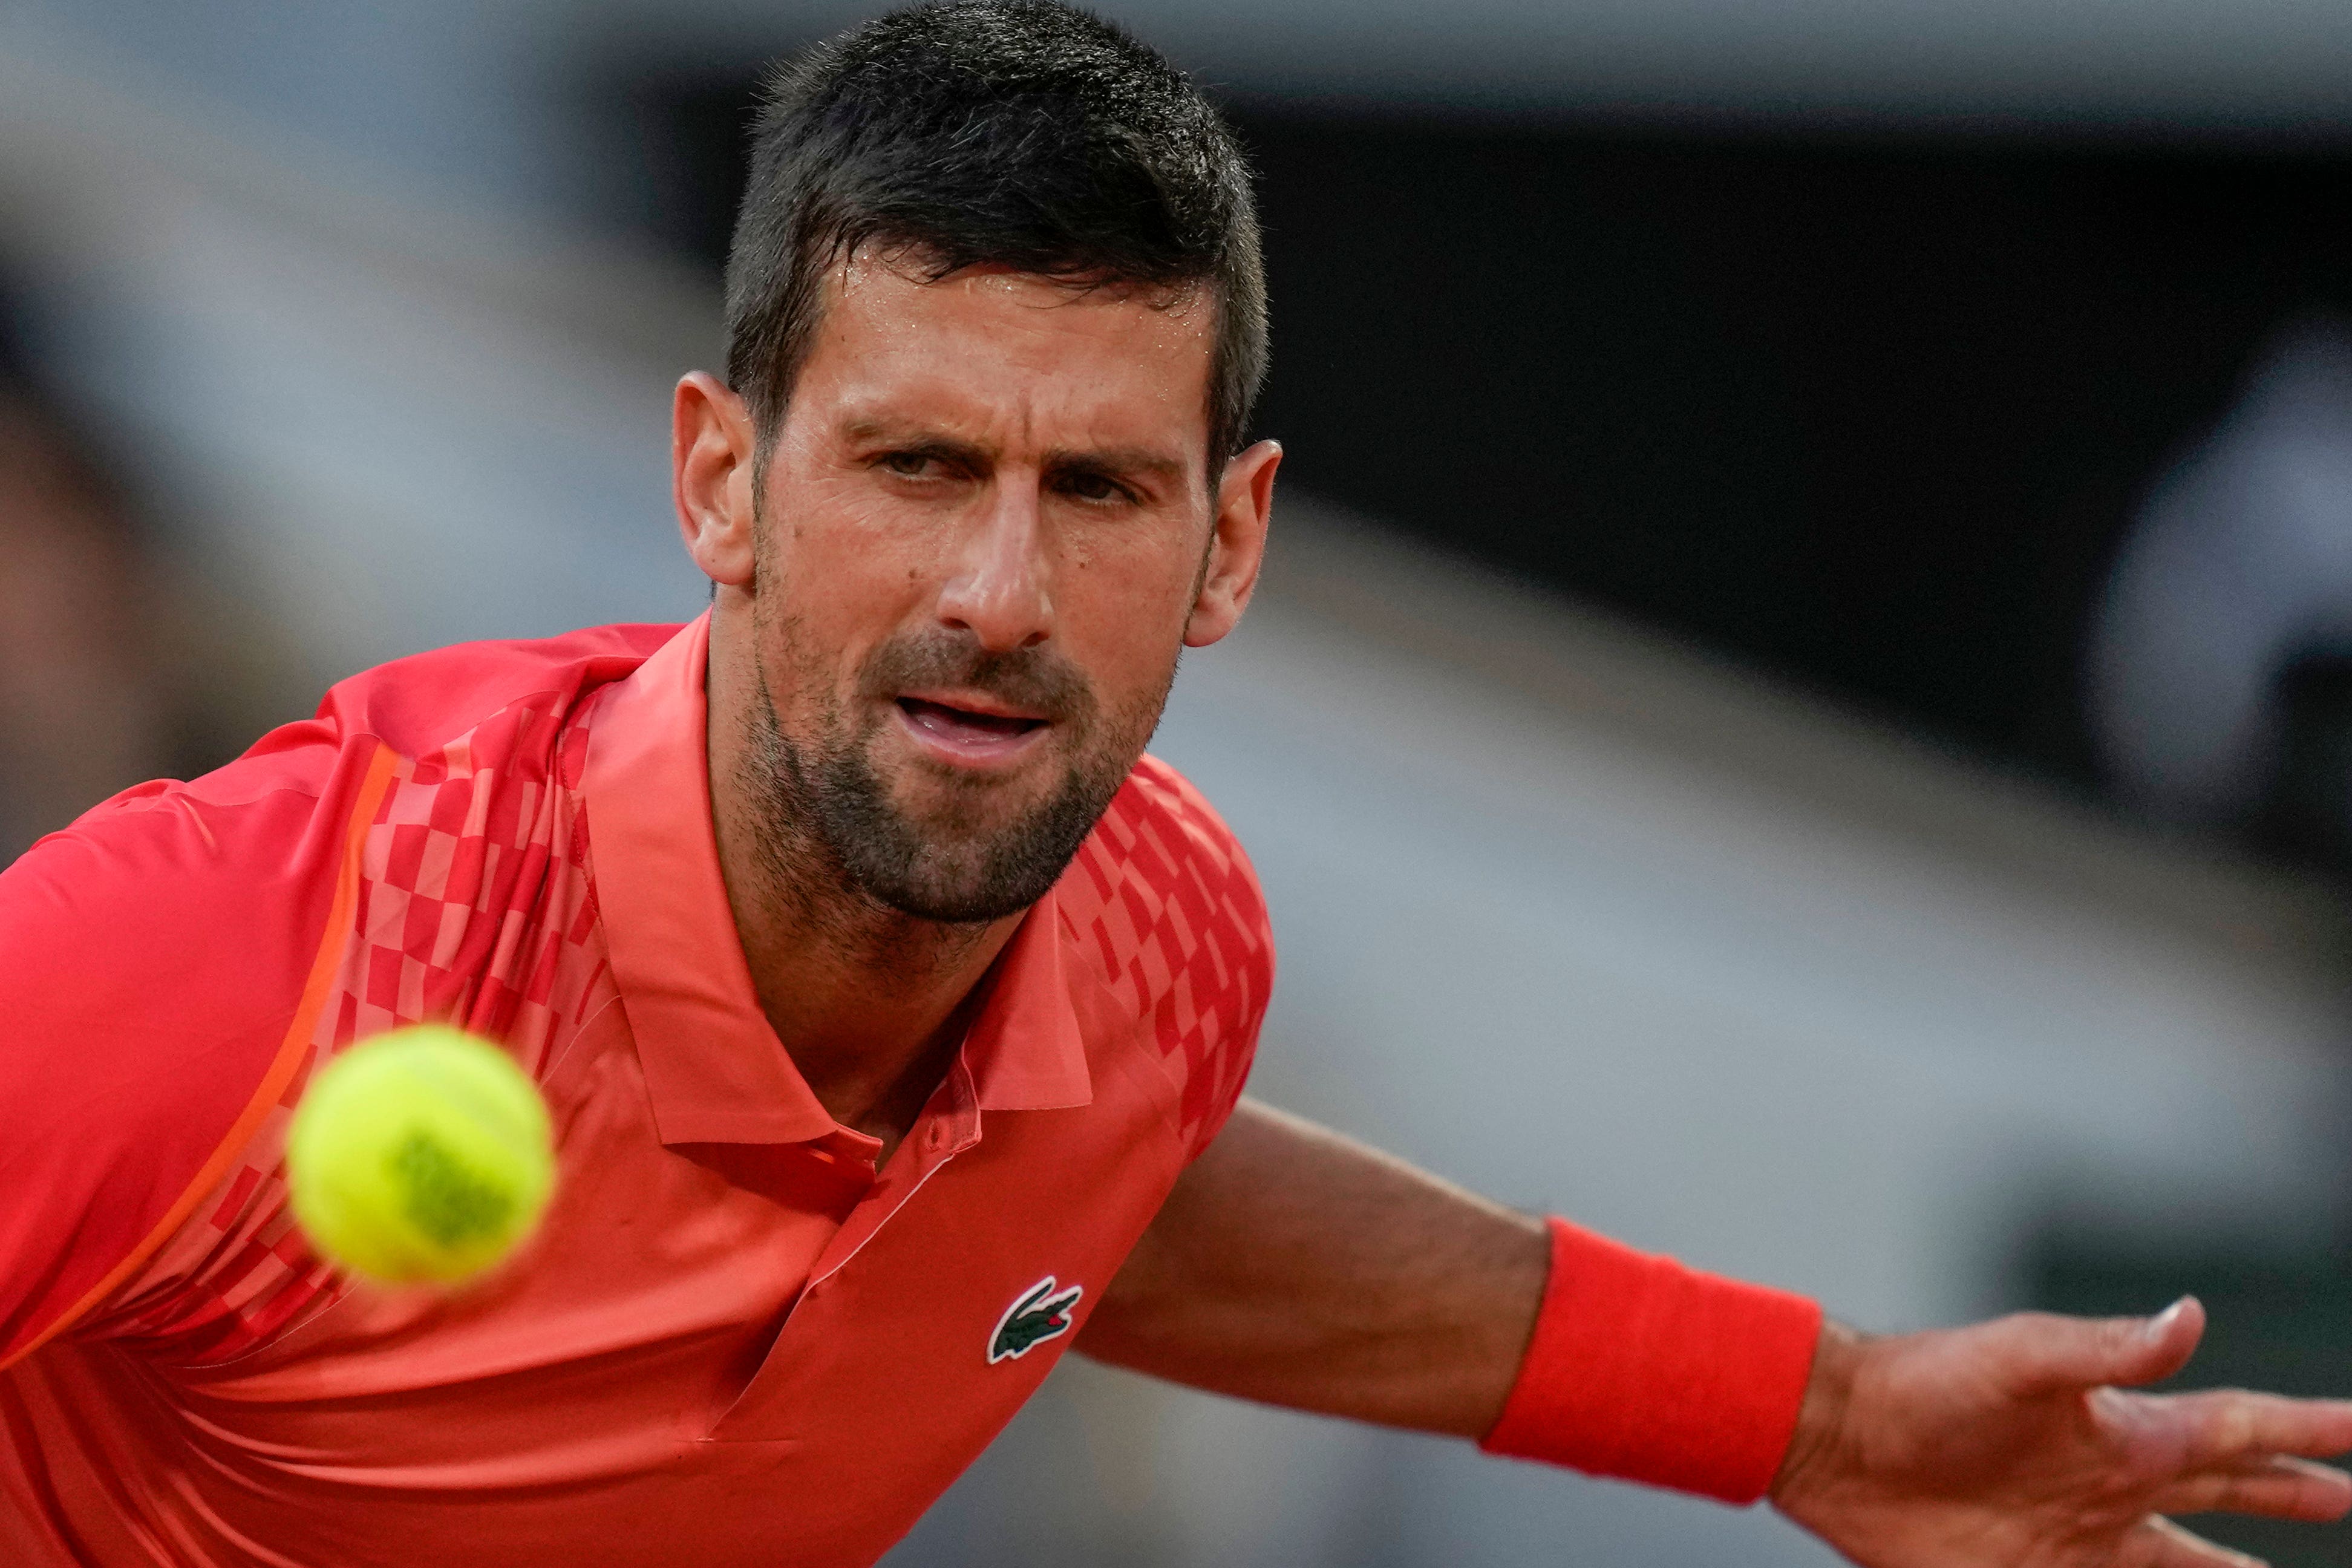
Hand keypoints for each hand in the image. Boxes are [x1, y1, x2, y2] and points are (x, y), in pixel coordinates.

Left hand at [1771, 1298, 2351, 1566]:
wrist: (1839, 1439)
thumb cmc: (1924, 1385)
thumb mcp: (2021, 1359)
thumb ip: (2107, 1347)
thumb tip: (2191, 1315)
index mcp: (2124, 1429)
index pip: (2239, 1430)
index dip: (2305, 1431)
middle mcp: (2115, 1484)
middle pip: (2228, 1492)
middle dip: (2290, 1495)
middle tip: (2346, 1495)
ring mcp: (2081, 1538)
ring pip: (2188, 1564)